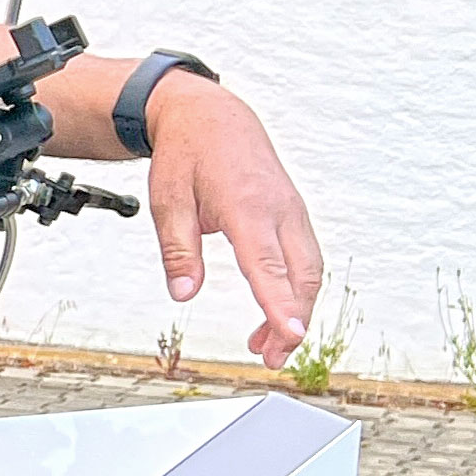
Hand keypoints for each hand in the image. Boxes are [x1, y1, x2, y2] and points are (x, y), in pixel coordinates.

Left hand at [143, 78, 322, 362]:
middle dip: (292, 320)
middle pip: (301, 274)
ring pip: (308, 269)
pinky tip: (274, 311)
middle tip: (272, 358)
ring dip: (295, 309)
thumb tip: (183, 293)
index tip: (291, 335)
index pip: (267, 264)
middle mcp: (279, 209)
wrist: (212, 116)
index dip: (280, 304)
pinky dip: (295, 288)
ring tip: (268, 346)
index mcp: (247, 206)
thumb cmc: (188, 155)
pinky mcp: (293, 214)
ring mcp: (292, 210)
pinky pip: (304, 257)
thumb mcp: (167, 201)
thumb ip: (178, 250)